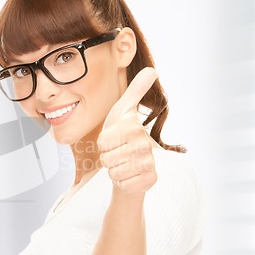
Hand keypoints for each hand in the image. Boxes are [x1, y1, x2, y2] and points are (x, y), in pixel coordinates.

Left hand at [97, 67, 158, 192]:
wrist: (133, 162)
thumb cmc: (123, 136)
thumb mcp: (123, 111)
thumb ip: (135, 90)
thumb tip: (152, 69)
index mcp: (135, 128)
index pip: (102, 142)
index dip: (102, 144)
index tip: (113, 140)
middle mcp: (145, 145)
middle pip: (107, 159)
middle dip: (108, 158)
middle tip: (118, 153)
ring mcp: (149, 164)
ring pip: (114, 173)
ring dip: (114, 171)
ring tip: (123, 163)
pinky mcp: (150, 180)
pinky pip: (123, 185)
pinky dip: (122, 183)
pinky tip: (130, 175)